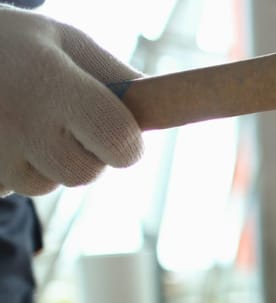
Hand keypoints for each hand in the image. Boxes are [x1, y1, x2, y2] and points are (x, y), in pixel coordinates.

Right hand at [0, 6, 143, 196]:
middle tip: (68, 124)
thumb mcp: (66, 42)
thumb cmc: (16, 45)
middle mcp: (18, 122)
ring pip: (45, 184)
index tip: (122, 131)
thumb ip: (114, 76)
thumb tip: (161, 108)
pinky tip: (1, 134)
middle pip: (83, 172)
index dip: (127, 143)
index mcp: (52, 83)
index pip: (118, 138)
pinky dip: (12, 168)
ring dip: (46, 163)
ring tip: (25, 121)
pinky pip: (10, 187)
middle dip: (87, 155)